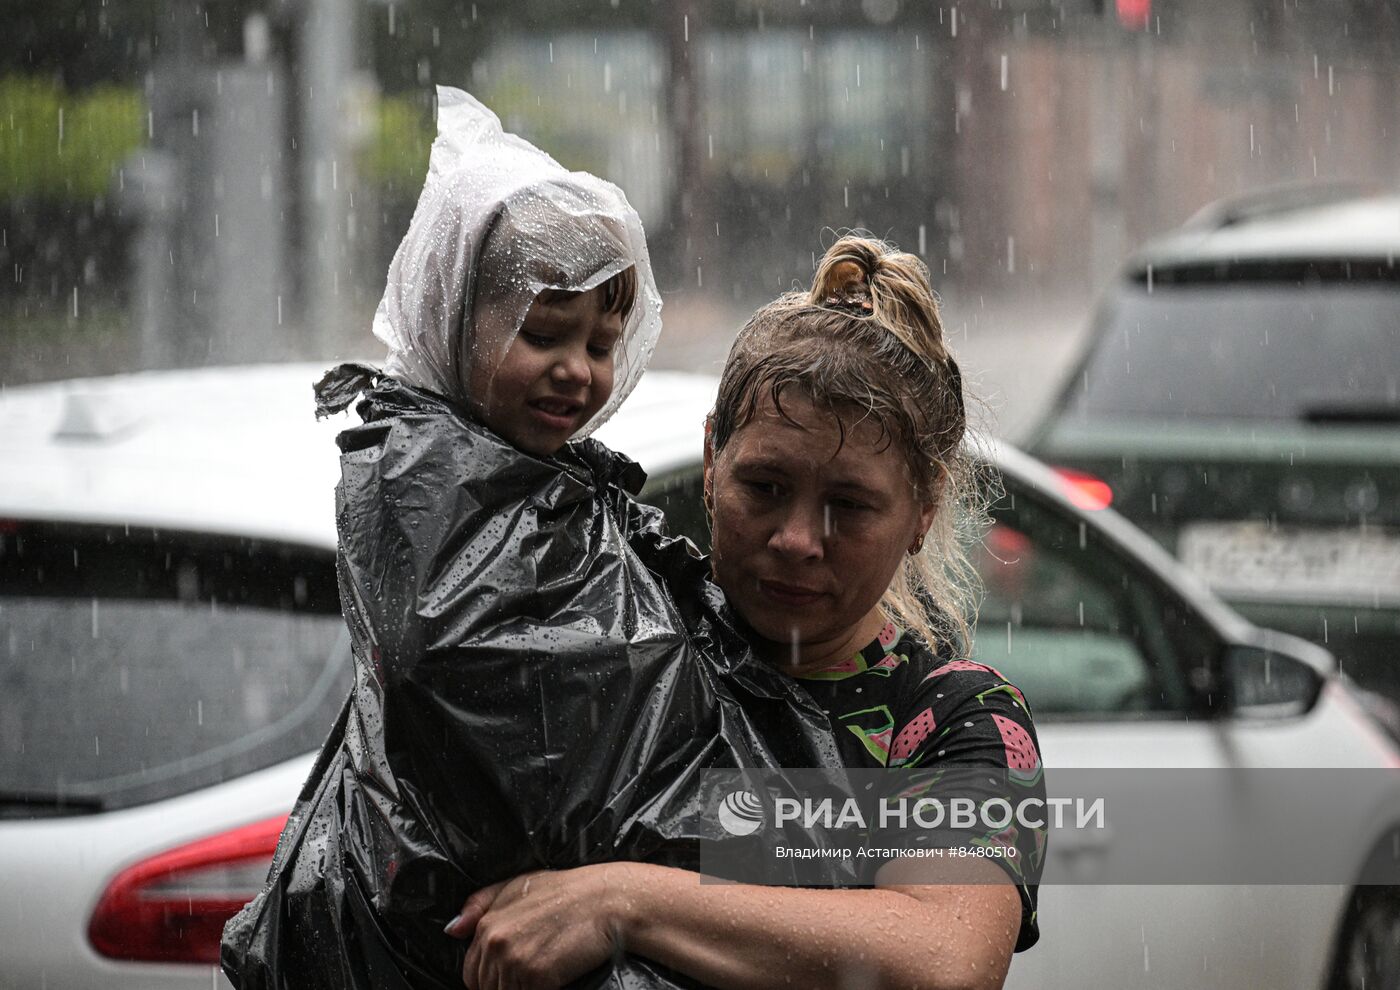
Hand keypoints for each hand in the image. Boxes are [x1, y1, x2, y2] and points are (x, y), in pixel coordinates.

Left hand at [445, 864, 639, 989]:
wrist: (605, 900)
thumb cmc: (566, 892)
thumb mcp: (518, 886)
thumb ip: (480, 905)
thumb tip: (453, 930)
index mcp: (488, 924)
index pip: (472, 974)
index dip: (492, 979)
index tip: (514, 974)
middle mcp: (496, 943)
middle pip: (486, 989)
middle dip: (506, 986)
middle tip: (533, 972)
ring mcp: (515, 961)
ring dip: (523, 989)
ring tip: (545, 973)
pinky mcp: (538, 977)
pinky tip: (555, 979)